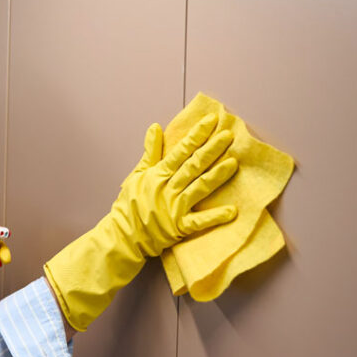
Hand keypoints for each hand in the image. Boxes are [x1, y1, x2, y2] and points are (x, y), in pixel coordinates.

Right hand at [43, 114, 238, 331]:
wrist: (123, 235)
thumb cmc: (129, 205)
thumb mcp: (136, 175)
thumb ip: (150, 152)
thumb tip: (155, 127)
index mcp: (158, 175)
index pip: (180, 151)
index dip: (196, 135)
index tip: (211, 121)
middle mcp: (167, 188)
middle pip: (193, 166)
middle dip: (211, 149)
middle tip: (228, 136)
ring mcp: (174, 208)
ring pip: (199, 188)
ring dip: (216, 176)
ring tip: (233, 163)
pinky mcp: (178, 227)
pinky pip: (199, 222)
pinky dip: (214, 217)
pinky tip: (232, 211)